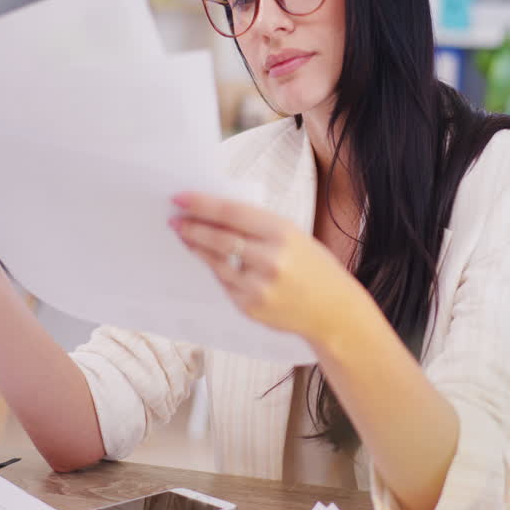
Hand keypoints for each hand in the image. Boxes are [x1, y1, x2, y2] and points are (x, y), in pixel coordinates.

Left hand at [170, 192, 365, 343]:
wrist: (333, 311)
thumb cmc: (313, 267)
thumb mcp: (294, 236)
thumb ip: (258, 227)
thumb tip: (214, 214)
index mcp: (283, 233)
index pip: (232, 214)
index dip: (202, 204)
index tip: (180, 198)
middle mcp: (270, 260)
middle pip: (219, 238)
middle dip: (193, 227)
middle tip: (175, 219)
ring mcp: (259, 286)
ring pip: (216, 262)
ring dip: (197, 248)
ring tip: (185, 236)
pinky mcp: (250, 307)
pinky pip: (224, 283)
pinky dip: (215, 270)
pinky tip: (209, 260)